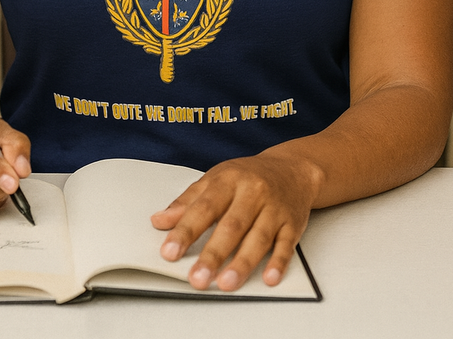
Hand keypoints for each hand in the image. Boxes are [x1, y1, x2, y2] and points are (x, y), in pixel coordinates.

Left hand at [151, 147, 319, 291]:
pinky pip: (286, 244)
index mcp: (229, 180)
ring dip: (243, 262)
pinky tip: (269, 277)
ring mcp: (274, 208)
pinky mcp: (293, 224)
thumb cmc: (249, 176)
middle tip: (198, 277)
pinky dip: (278, 262)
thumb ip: (188, 201)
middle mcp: (253, 192)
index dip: (185, 231)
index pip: (204, 207)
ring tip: (226, 283)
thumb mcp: (216, 179)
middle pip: (232, 225)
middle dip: (213, 254)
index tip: (170, 251)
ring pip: (259, 237)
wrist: (292, 169)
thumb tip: (160, 221)